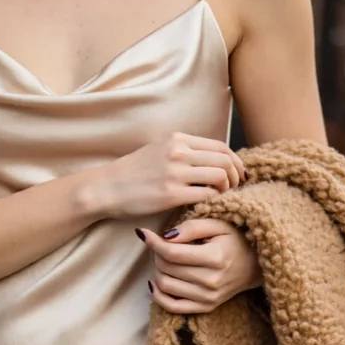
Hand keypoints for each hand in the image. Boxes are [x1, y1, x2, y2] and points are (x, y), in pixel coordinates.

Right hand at [94, 132, 246, 218]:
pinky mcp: (171, 194)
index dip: (235, 161)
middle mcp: (178, 152)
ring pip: (220, 176)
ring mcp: (175, 172)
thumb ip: (182, 150)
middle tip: (234, 188)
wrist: (106, 188)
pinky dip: (213, 200)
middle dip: (235, 176)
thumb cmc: (132, 173)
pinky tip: (207, 205)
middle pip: (224, 160)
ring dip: (226, 188)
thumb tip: (211, 159)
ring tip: (220, 196)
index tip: (237, 174)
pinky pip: (206, 195)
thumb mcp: (158, 149)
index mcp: (177, 139)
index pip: (220, 146)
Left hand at [139, 217, 260, 314]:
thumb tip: (165, 236)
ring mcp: (209, 297)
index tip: (144, 233)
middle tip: (160, 243)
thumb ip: (191, 227)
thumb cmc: (235, 239)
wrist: (255, 265)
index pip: (171, 252)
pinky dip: (158, 295)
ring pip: (165, 285)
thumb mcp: (217, 224)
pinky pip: (172, 307)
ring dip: (157, 270)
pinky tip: (156, 282)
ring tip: (163, 258)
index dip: (153, 242)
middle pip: (166, 268)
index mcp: (215, 258)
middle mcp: (211, 281)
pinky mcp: (206, 307)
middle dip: (156, 253)